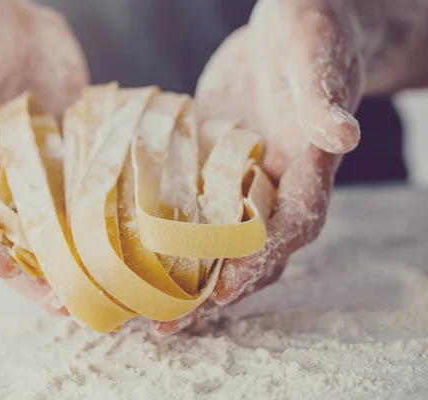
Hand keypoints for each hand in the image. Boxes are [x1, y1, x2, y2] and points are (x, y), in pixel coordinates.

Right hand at [0, 0, 87, 313]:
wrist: (4, 13)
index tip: (0, 267)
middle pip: (11, 242)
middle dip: (35, 276)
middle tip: (66, 301)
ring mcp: (39, 169)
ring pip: (56, 225)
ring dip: (77, 257)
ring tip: (105, 282)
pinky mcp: (74, 152)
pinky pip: (90, 188)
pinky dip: (108, 212)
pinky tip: (132, 230)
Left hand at [153, 0, 364, 333]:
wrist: (285, 31)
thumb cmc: (309, 36)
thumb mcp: (313, 56)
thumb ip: (322, 99)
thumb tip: (342, 137)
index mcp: (308, 170)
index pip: (291, 227)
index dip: (261, 261)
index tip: (226, 290)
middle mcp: (277, 188)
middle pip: (251, 253)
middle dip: (213, 291)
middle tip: (170, 322)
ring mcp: (242, 184)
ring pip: (219, 243)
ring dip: (186, 278)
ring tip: (146, 309)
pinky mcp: (214, 172)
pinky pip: (193, 213)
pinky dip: (170, 238)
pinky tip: (135, 256)